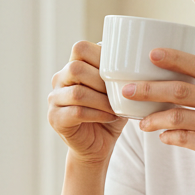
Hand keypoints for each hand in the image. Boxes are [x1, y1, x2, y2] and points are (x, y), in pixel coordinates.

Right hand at [48, 41, 127, 164]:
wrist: (97, 146)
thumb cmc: (109, 115)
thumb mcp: (118, 92)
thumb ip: (121, 75)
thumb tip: (140, 59)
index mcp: (72, 67)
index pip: (80, 48)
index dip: (100, 56)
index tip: (118, 71)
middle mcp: (60, 80)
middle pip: (75, 68)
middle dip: (101, 81)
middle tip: (118, 93)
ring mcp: (55, 99)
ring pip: (77, 92)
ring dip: (102, 100)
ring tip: (116, 107)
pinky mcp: (55, 118)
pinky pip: (77, 112)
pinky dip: (98, 114)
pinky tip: (111, 117)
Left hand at [124, 48, 194, 189]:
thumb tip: (181, 81)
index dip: (174, 58)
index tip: (151, 53)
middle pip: (181, 90)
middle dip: (149, 88)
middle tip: (128, 89)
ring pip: (177, 116)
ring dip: (153, 118)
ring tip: (141, 122)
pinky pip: (183, 139)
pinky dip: (168, 137)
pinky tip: (162, 136)